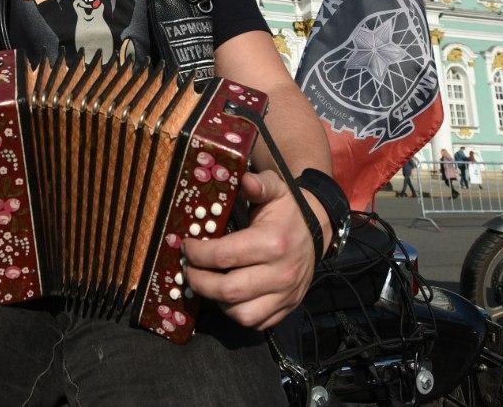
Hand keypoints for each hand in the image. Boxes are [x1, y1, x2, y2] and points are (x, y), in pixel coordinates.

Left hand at [181, 170, 319, 330]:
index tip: (186, 246)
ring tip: (207, 283)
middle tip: (188, 269)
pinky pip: (255, 323)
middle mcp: (280, 274)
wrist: (316, 231)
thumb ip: (258, 184)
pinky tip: (227, 296)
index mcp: (272, 243)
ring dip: (216, 302)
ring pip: (240, 314)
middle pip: (227, 291)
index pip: (223, 256)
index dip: (197, 254)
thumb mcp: (275, 190)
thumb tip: (242, 179)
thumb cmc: (287, 210)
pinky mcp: (287, 309)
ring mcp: (285, 296)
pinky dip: (236, 313)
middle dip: (199, 281)